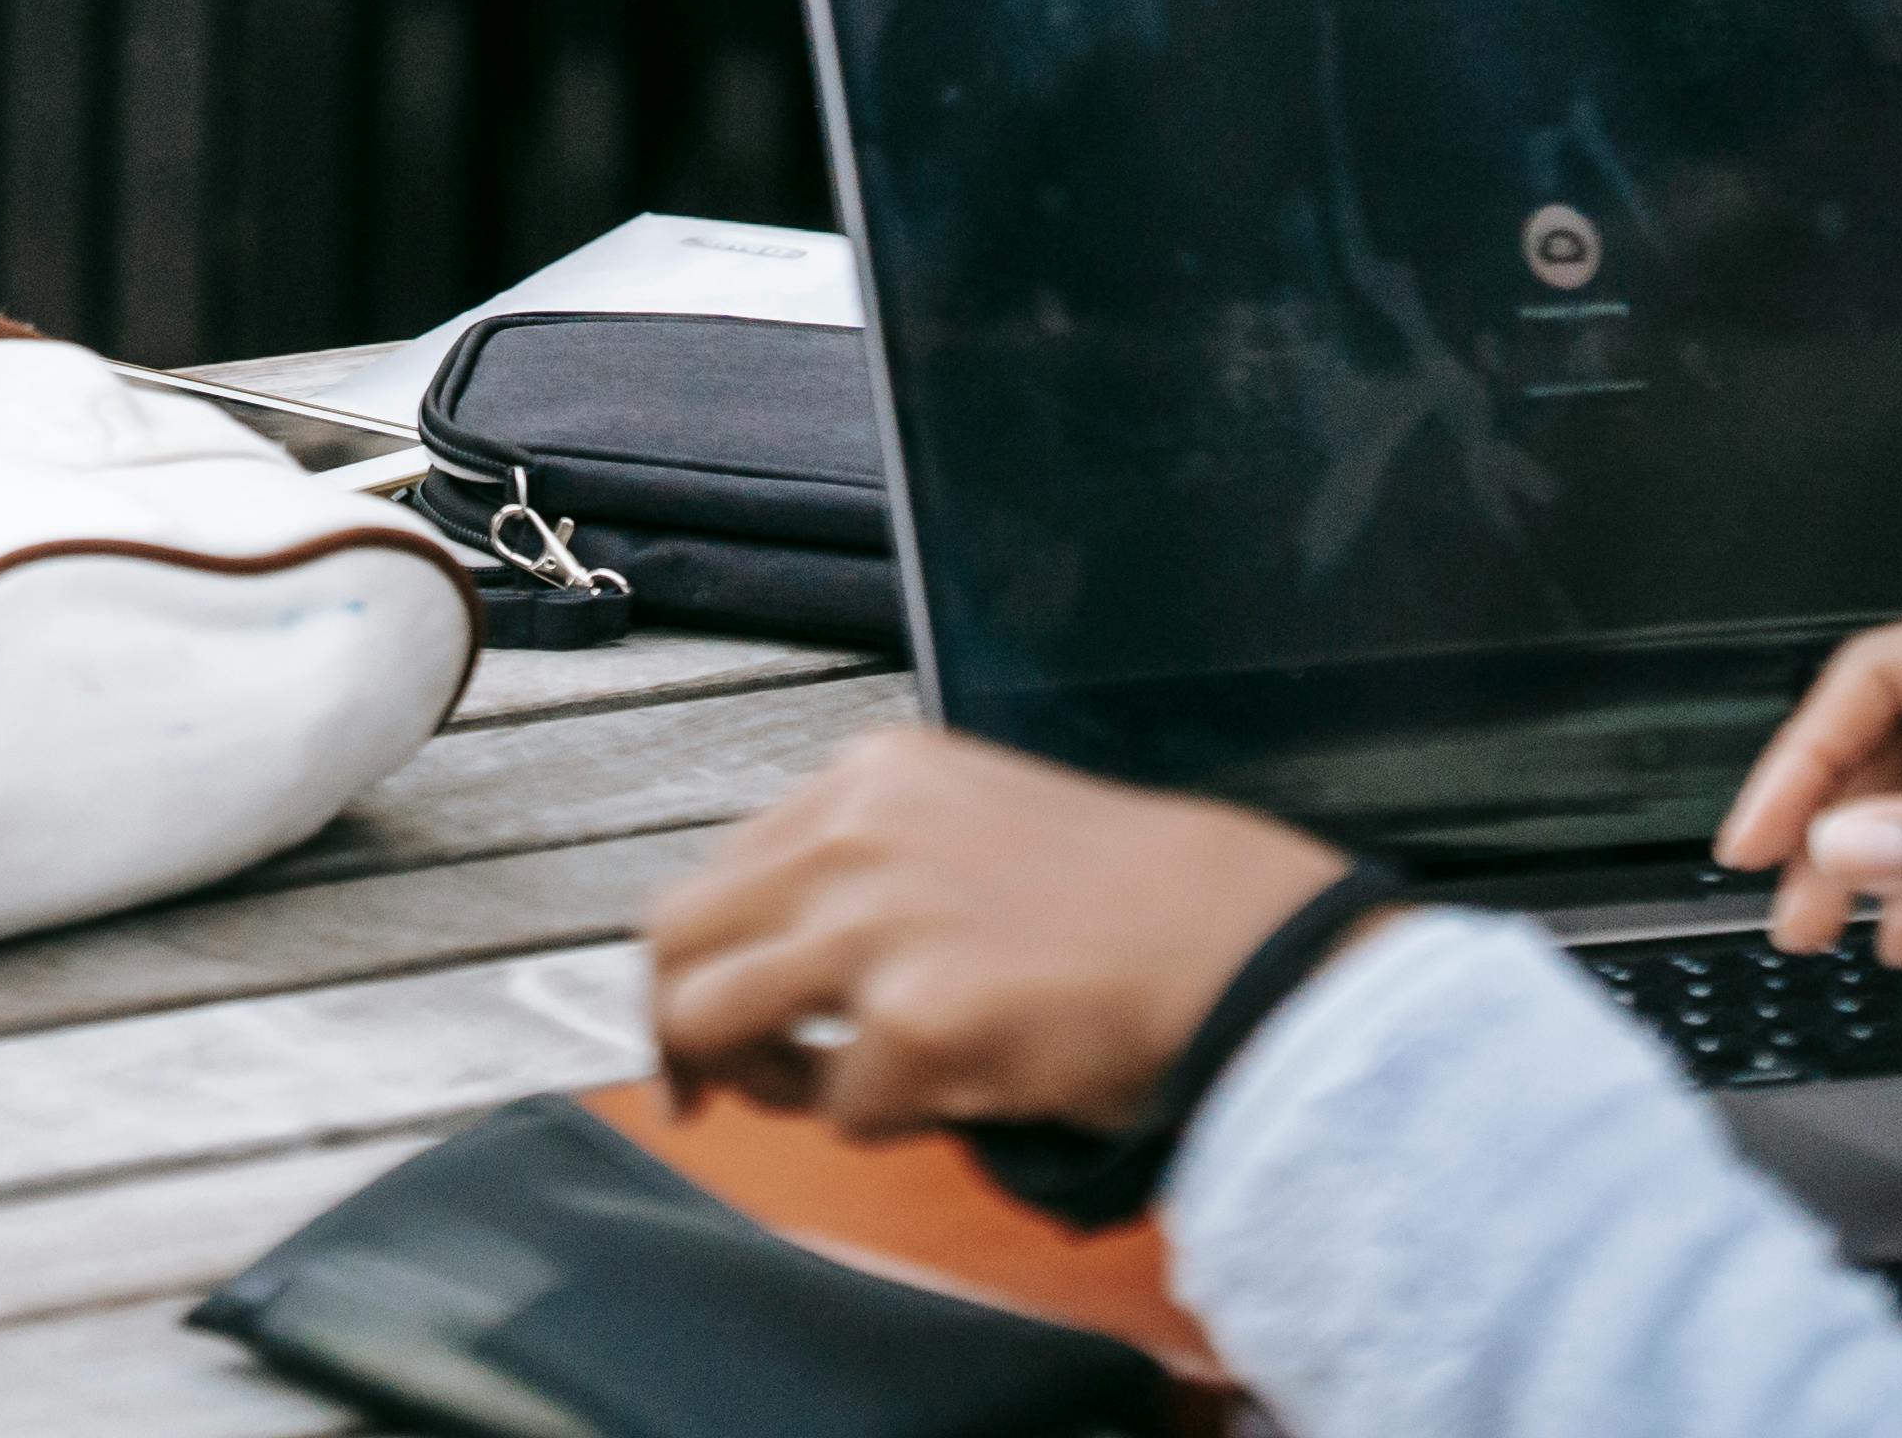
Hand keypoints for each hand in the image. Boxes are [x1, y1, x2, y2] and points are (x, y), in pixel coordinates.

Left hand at [649, 726, 1358, 1138]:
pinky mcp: (906, 1018)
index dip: (704, 955)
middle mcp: (846, 835)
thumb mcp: (972, 826)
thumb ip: (870, 869)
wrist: (1229, 941)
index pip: (721, 871)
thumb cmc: (1126, 903)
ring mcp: (869, 923)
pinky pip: (838, 1106)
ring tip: (812, 1099)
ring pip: (713, 1018)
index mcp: (865, 779)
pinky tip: (954, 1095)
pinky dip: (883, 1122)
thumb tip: (784, 963)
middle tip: (696, 1089)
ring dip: (750, 1080)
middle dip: (672, 1025)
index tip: (706, 1010)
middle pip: (674, 936)